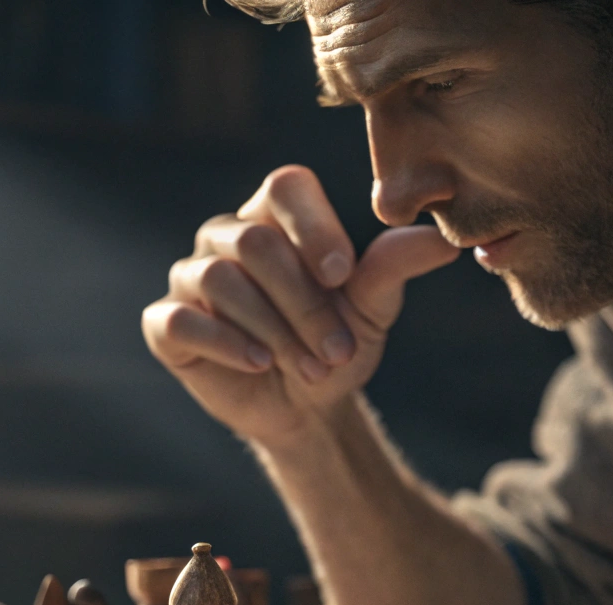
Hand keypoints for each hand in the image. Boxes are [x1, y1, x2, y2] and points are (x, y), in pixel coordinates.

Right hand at [142, 165, 458, 446]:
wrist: (307, 409)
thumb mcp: (372, 308)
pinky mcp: (167, 325)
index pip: (285, 188)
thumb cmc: (338, 344)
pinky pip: (181, 319)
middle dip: (303, 302)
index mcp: (274, 216)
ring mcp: (190, 278)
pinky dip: (225, 342)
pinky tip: (260, 364)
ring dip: (274, 329)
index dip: (314, 228)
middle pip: (255, 245)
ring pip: (220, 281)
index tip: (344, 276)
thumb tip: (445, 242)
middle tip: (338, 350)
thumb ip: (395, 267)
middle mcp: (226, 237)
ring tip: (309, 368)